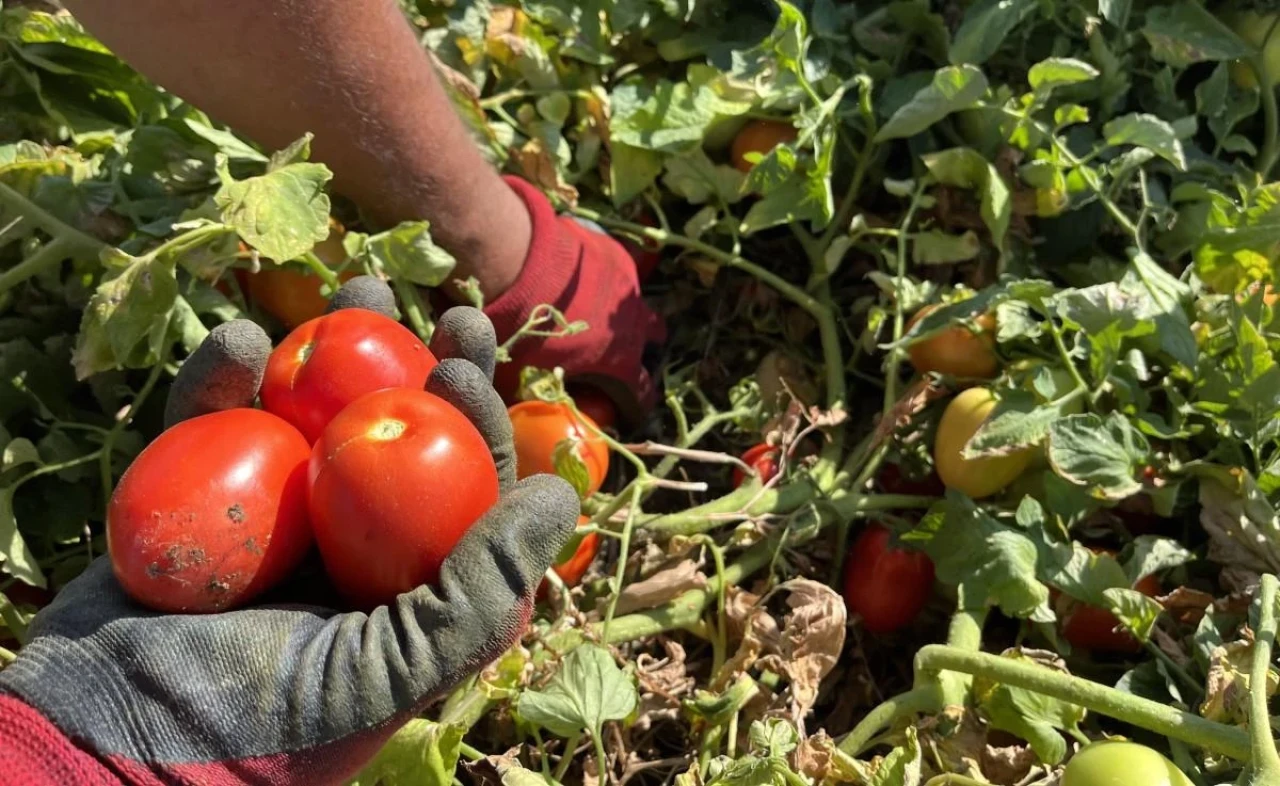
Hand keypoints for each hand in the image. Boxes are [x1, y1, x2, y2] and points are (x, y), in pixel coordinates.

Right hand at [0, 278, 577, 785]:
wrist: (108, 754)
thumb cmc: (262, 731)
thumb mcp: (389, 672)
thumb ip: (477, 593)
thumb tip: (559, 499)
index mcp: (402, 584)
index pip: (457, 490)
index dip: (472, 419)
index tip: (463, 359)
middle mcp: (343, 545)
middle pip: (393, 437)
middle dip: (420, 366)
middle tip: (442, 307)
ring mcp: (266, 519)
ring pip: (308, 417)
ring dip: (333, 349)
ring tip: (357, 286)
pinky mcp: (188, 503)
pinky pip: (208, 427)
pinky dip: (219, 382)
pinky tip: (238, 343)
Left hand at [484, 177, 665, 419]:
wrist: (520, 263)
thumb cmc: (522, 328)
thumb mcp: (517, 373)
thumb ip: (526, 392)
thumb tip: (511, 407)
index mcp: (619, 364)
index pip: (641, 396)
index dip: (633, 405)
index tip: (622, 407)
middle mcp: (635, 326)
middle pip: (655, 339)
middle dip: (641, 345)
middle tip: (616, 348)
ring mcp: (629, 288)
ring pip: (639, 302)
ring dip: (626, 310)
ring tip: (598, 308)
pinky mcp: (616, 256)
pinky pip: (620, 272)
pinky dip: (606, 278)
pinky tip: (581, 276)